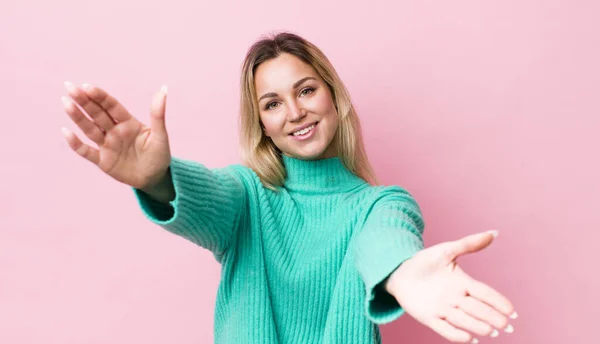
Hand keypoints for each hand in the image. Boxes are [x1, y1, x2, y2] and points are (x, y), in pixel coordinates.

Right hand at [61, 82, 171, 189]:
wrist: (155, 178)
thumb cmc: (159, 154)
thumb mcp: (160, 135)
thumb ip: (158, 114)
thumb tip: (164, 89)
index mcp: (128, 123)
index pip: (111, 106)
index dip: (100, 97)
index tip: (87, 86)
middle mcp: (114, 131)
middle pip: (97, 114)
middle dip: (84, 101)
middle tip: (69, 86)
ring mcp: (107, 145)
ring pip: (89, 129)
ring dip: (78, 117)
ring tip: (65, 102)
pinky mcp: (103, 161)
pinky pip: (86, 151)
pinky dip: (76, 143)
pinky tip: (66, 131)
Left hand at [385, 231, 515, 342]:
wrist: (398, 271)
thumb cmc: (424, 261)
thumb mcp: (446, 250)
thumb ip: (468, 244)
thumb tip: (494, 232)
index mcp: (463, 283)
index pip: (485, 293)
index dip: (499, 302)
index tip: (512, 311)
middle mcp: (456, 299)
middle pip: (478, 309)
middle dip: (492, 317)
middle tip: (506, 326)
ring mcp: (443, 309)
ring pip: (464, 320)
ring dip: (477, 326)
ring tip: (490, 331)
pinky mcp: (429, 317)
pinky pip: (444, 329)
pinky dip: (456, 335)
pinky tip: (470, 340)